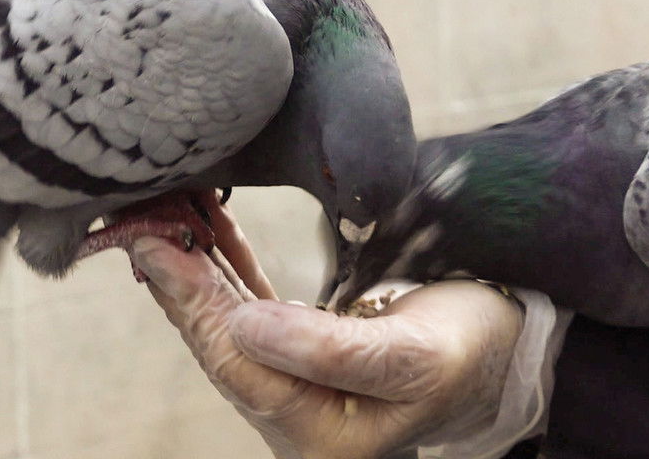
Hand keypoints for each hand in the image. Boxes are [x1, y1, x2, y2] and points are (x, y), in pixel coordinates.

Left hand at [127, 206, 525, 458]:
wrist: (512, 347)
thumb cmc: (472, 353)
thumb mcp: (411, 356)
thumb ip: (328, 351)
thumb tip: (243, 327)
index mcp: (319, 432)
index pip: (236, 362)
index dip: (191, 302)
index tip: (151, 246)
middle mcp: (300, 415)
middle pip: (221, 343)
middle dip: (176, 280)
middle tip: (136, 219)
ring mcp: (303, 383)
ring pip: (231, 319)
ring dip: (194, 268)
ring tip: (160, 215)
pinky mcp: (314, 347)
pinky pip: (256, 304)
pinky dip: (229, 265)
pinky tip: (207, 228)